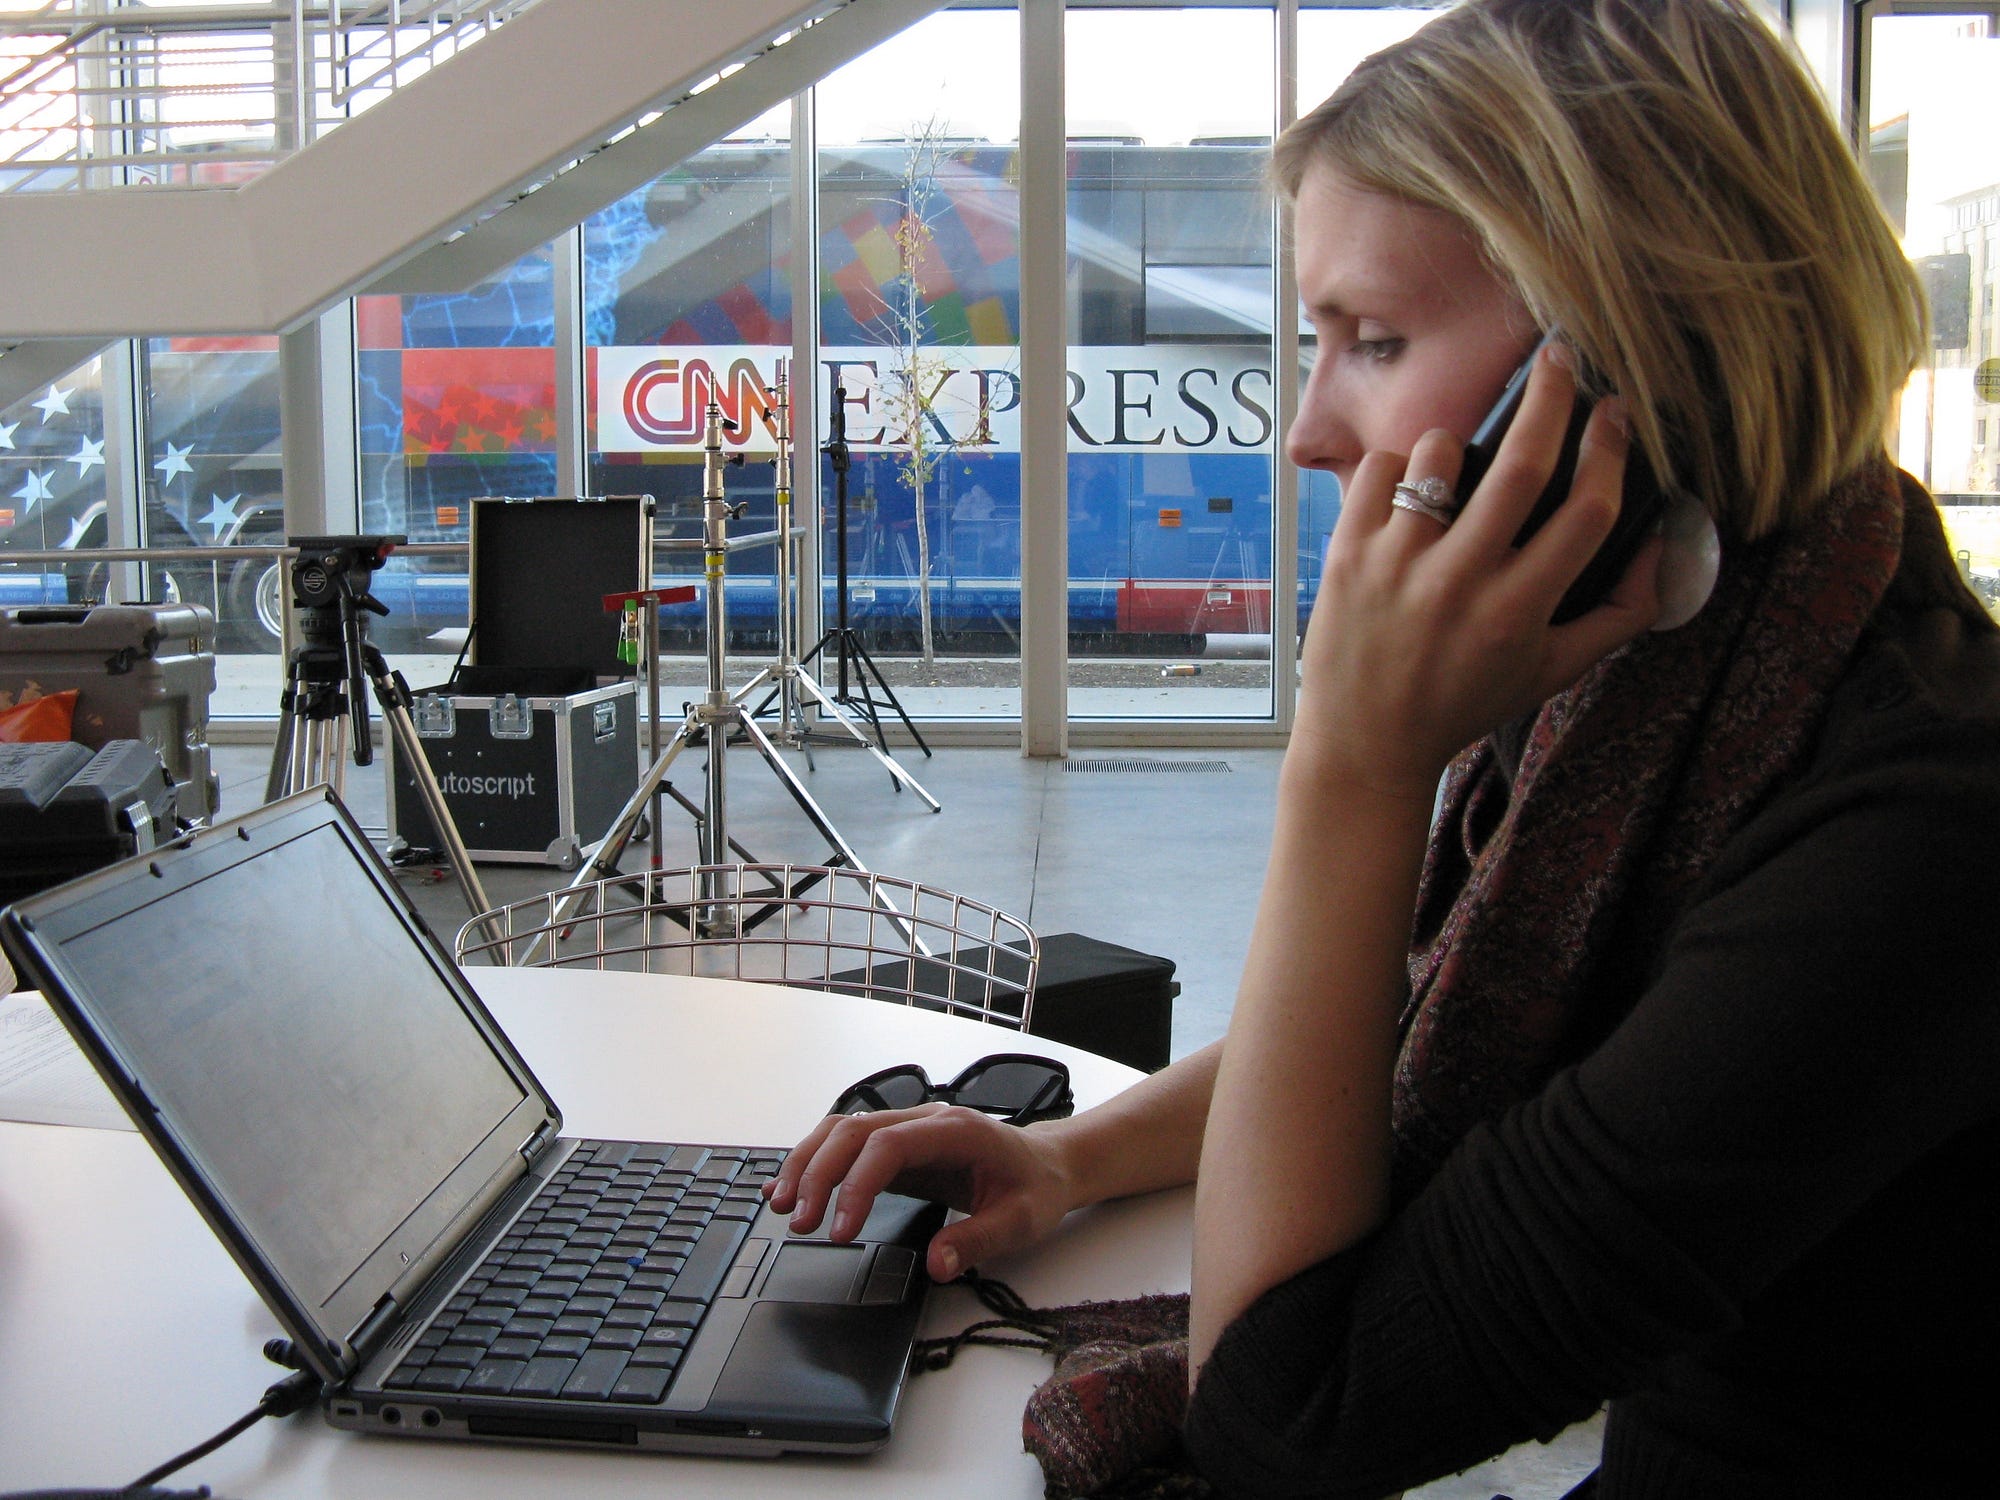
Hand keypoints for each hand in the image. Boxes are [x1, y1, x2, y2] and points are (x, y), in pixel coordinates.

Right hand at [765, 1104, 1077, 1281]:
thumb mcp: (1021, 1220)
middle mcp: (924, 1120)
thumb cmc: (1034, 1187)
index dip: (856, 1185)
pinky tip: (792, 1186)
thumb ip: (978, 1240)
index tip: (841, 1231)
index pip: (888, 1146)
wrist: (1046, 1164)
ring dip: (807, 1164)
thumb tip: (937, 1264)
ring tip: (780, 1205)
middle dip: (818, 1174)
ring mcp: (907, 1128)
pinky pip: (847, 1145)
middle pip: (853, 1132)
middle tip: (798, 1222)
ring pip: (841, 1131)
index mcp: (955, 1131)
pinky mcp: (896, 1146)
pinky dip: (815, 1162)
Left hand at [1298, 346, 1661, 797]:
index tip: (1615, 413)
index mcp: (1520, 612)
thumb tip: (1662, 549)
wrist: (1365, 743)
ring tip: (1460, 466)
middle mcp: (1462, 582)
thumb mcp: (1550, 672)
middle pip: (1522, 465)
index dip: (1610, 451)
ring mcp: (1400, 565)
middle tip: (1560, 358)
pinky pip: (1380, 470)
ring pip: (1441, 457)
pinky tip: (1407, 493)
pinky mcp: (1349, 554)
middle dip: (1550, 397)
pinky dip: (1400, 464)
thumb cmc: (1463, 703)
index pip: (1587, 512)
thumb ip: (1617, 615)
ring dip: (1458, 444)